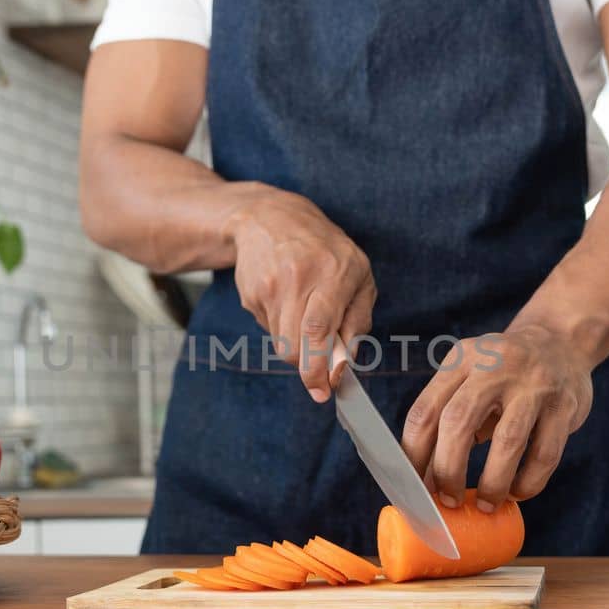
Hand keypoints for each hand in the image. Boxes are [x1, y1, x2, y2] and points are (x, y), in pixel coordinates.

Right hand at [226, 184, 376, 401]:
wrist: (269, 218)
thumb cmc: (324, 248)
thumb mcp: (358, 274)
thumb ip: (358, 318)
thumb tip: (347, 360)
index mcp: (332, 273)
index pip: (318, 330)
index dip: (318, 368)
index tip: (323, 391)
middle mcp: (297, 279)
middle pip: (294, 345)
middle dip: (307, 368)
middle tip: (318, 377)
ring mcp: (269, 287)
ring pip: (281, 343)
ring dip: (296, 346)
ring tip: (305, 318)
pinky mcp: (251, 294)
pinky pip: (269, 329)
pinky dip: (281, 328)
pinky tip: (287, 302)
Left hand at [400, 326, 594, 510]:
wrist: (561, 341)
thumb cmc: (503, 374)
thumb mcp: (470, 378)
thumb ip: (448, 418)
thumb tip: (425, 480)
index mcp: (461, 360)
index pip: (425, 411)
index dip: (415, 455)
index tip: (415, 487)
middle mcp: (494, 365)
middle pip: (458, 423)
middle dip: (448, 470)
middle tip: (448, 501)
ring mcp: (533, 383)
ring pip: (507, 441)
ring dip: (492, 483)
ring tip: (485, 505)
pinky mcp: (565, 404)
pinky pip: (545, 454)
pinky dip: (528, 482)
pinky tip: (517, 493)